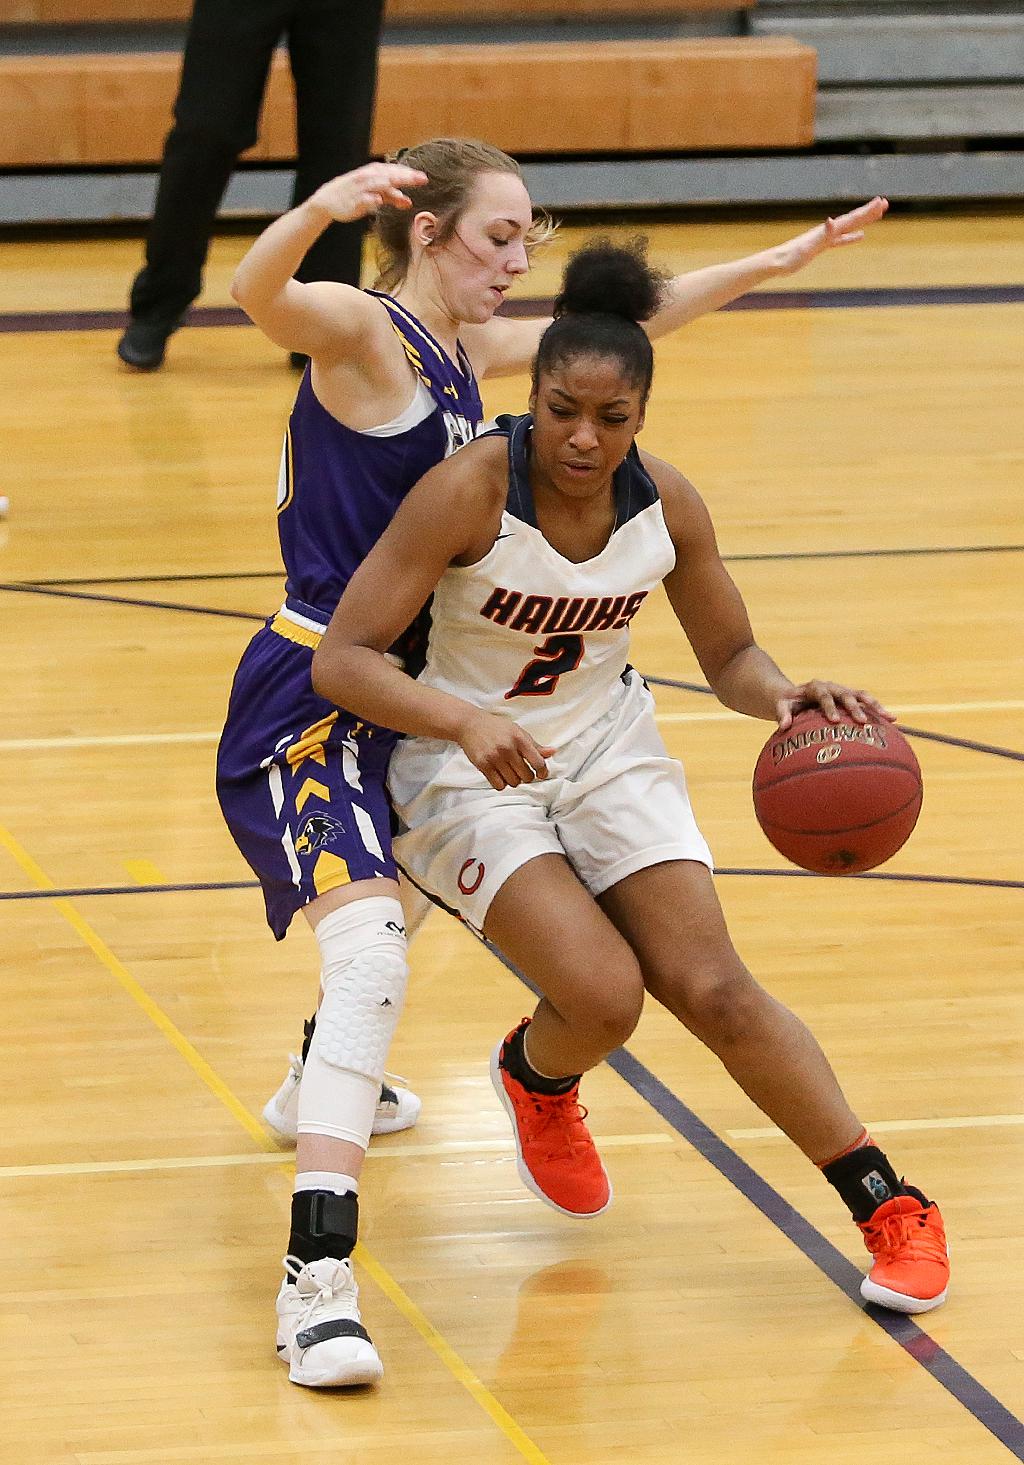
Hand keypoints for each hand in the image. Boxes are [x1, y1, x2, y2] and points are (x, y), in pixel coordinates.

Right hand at [307, 163, 427, 224]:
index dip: (408, 173)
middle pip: (389, 175)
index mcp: (373, 173)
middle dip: (405, 177)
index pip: (393, 170)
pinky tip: (379, 200)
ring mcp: (360, 189)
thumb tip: (409, 202)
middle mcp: (368, 178)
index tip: (424, 178)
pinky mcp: (352, 201)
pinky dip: (371, 198)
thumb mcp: (374, 195)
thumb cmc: (354, 196)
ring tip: (404, 185)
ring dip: (391, 185)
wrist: (328, 200)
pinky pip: (363, 199)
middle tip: (422, 179)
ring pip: (377, 184)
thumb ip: (391, 197)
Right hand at [458, 711, 554, 790]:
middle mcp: (508, 748)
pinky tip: (500, 775)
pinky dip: (501, 783)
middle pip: (526, 776)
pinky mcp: (483, 765)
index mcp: (519, 739)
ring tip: (509, 771)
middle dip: (526, 776)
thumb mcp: (518, 731)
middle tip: (522, 771)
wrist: (470, 724)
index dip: (542, 771)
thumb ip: (535, 745)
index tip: (541, 774)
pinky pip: (499, 785)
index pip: (538, 762)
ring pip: (513, 783)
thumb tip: (552, 752)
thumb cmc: (495, 727)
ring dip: (513, 780)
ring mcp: (495, 758)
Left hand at [769, 197, 888, 276]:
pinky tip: (859, 237)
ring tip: (876, 215)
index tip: (881, 202)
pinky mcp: (821, 246)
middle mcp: (828, 230)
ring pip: (849, 227)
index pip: (851, 219)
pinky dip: (851, 238)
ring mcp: (825, 238)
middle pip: (853, 219)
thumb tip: (832, 221)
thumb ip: (822, 234)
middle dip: (869, 212)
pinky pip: (841, 240)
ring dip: (863, 221)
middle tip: (885, 203)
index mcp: (828, 230)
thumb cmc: (791, 257)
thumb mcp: (808, 246)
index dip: (867, 212)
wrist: (776, 262)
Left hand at [777, 680, 893, 730]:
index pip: (823, 695)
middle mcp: (832, 687)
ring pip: (861, 695)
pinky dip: (878, 710)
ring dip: (875, 706)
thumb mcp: (781, 706)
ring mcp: (843, 692)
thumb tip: (784, 725)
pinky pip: (867, 702)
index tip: (834, 721)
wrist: (795, 696)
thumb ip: (782, 714)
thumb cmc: (787, 704)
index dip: (829, 707)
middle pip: (846, 695)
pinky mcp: (851, 698)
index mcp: (815, 687)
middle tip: (862, 722)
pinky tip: (892, 721)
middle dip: (855, 707)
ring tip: (889, 718)